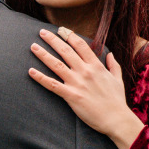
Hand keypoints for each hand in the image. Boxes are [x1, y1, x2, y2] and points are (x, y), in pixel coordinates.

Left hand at [27, 27, 144, 148]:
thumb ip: (113, 65)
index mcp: (96, 66)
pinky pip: (52, 85)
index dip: (70, 36)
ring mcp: (77, 83)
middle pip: (65, 51)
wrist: (116, 119)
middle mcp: (85, 71)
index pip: (81, 46)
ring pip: (56, 64)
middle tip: (42, 32)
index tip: (61, 30)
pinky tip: (31, 71)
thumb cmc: (117, 100)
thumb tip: (109, 54)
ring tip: (33, 46)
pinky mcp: (71, 95)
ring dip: (43, 54)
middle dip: (53, 40)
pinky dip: (40, 78)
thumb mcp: (117, 79)